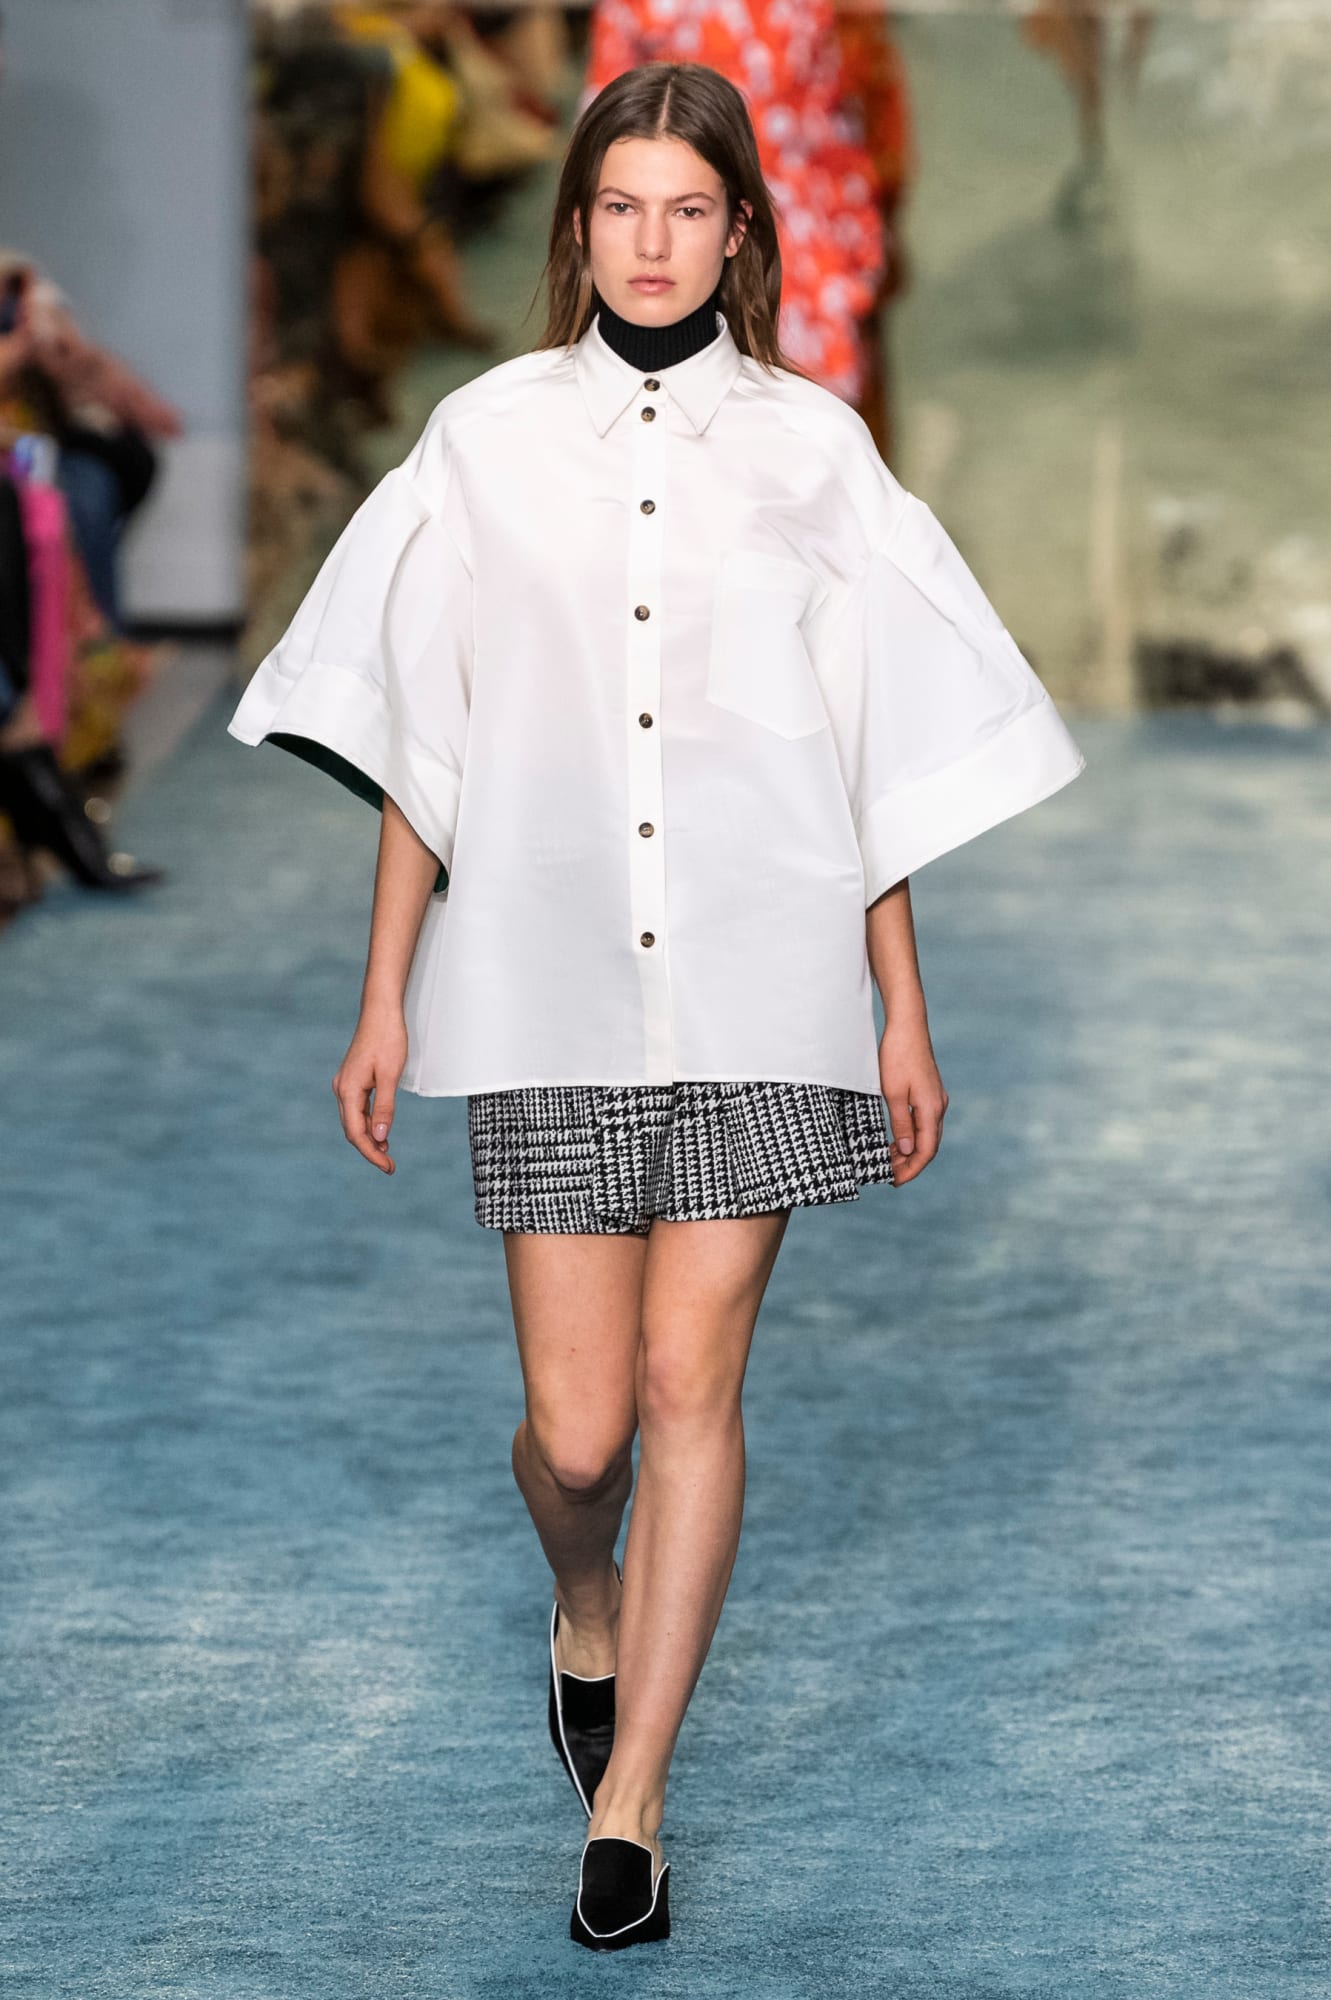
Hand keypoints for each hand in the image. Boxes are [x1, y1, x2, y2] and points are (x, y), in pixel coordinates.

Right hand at [333, 1010, 408, 1172]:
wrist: (381, 1011)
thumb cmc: (388, 1039)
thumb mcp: (390, 1075)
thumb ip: (385, 1107)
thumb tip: (379, 1136)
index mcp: (348, 1090)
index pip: (357, 1132)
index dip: (371, 1153)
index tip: (388, 1167)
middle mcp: (342, 1089)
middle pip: (352, 1130)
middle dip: (370, 1149)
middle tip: (389, 1166)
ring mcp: (345, 1084)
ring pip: (354, 1120)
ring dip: (369, 1137)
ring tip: (386, 1152)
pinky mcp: (353, 1079)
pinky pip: (357, 1108)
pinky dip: (369, 1122)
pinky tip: (380, 1131)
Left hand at [878, 1018, 947, 1186]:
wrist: (908, 1025)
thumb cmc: (897, 1056)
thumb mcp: (892, 1093)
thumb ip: (901, 1123)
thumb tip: (907, 1151)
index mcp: (931, 1109)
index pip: (925, 1151)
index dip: (910, 1170)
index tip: (893, 1181)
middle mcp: (938, 1106)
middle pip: (928, 1146)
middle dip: (909, 1165)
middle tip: (888, 1175)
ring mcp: (936, 1099)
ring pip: (927, 1135)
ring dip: (910, 1151)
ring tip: (888, 1160)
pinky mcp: (930, 1093)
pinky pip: (924, 1122)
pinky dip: (911, 1136)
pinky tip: (896, 1139)